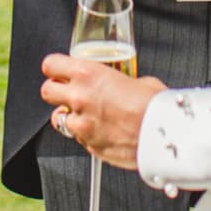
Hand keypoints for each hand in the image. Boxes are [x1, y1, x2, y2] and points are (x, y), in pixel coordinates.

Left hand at [39, 53, 165, 168]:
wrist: (164, 136)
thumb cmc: (155, 106)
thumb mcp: (139, 80)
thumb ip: (122, 80)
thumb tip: (125, 83)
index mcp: (88, 74)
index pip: (51, 64)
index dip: (54, 67)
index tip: (59, 70)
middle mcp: (79, 98)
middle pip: (46, 91)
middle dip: (55, 91)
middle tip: (68, 92)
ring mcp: (81, 124)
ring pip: (58, 119)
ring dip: (69, 116)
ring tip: (86, 115)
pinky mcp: (89, 145)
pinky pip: (78, 138)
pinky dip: (85, 134)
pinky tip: (102, 131)